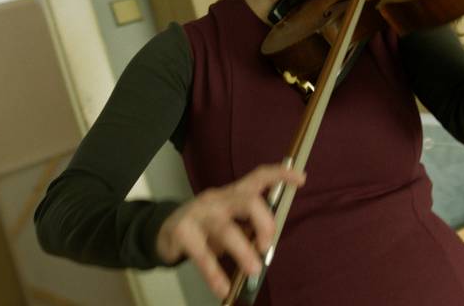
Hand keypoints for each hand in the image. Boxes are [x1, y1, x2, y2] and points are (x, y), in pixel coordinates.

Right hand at [155, 164, 305, 298]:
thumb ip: (248, 227)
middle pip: (246, 200)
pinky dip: (214, 274)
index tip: (301, 178)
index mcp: (233, 194)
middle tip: (268, 245)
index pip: (258, 176)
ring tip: (254, 270)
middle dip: (263, 222)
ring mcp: (199, 213)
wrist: (162, 230)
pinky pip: (202, 255)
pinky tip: (223, 288)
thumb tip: (267, 246)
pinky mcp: (182, 232)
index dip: (280, 174)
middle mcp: (217, 199)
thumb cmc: (206, 226)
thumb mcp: (229, 221)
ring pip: (226, 229)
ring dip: (243, 251)